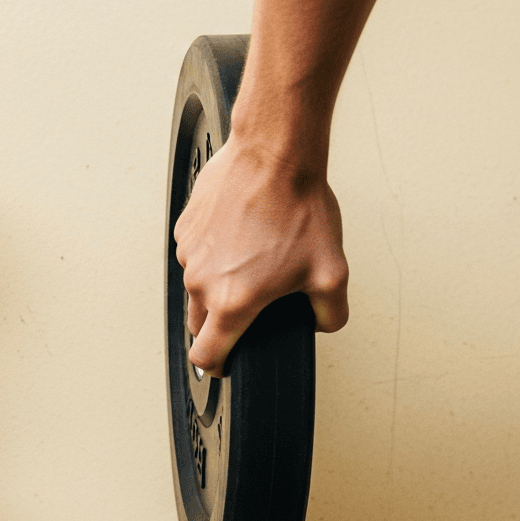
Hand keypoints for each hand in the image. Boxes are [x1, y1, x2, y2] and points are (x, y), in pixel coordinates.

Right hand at [173, 133, 347, 377]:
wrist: (274, 154)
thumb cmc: (298, 207)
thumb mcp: (334, 272)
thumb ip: (330, 314)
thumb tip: (321, 324)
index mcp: (232, 301)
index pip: (204, 356)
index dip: (216, 366)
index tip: (225, 363)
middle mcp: (202, 281)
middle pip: (199, 325)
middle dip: (222, 324)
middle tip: (253, 303)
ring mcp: (189, 253)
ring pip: (197, 286)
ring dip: (218, 283)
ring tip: (253, 258)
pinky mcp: (185, 228)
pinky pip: (195, 254)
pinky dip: (213, 253)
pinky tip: (241, 234)